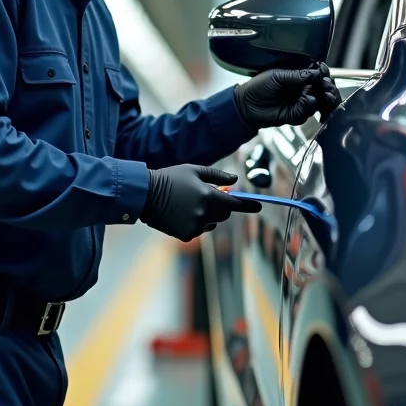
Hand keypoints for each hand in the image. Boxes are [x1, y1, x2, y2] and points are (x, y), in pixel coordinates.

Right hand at [141, 165, 261, 241]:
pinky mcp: (186, 235)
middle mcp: (204, 214)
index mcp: (208, 196)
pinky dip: (196, 223)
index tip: (259, 206)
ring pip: (212, 222)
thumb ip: (217, 175)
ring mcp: (195, 226)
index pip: (235, 204)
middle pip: (224, 214)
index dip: (249, 206)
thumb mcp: (194, 170)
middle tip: (208, 196)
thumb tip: (235, 180)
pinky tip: (182, 213)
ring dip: (208, 215)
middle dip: (221, 206)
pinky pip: (199, 230)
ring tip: (189, 204)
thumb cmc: (170, 178)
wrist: (146, 195)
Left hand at [233, 62, 340, 128]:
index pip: (318, 75)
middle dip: (328, 86)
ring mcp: (301, 102)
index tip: (323, 71)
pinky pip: (308, 111)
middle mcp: (303, 89)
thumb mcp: (278, 76)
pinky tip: (308, 100)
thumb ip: (297, 75)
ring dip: (323, 97)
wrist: (246, 104)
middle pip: (324, 89)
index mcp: (299, 77)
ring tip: (321, 93)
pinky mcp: (297, 115)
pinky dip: (310, 106)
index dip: (323, 73)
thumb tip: (316, 72)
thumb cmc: (258, 86)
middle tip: (325, 84)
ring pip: (321, 102)